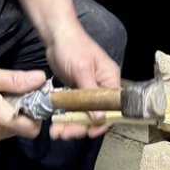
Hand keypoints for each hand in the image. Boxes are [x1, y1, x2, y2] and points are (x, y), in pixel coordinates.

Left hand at [45, 23, 121, 140]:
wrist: (56, 35)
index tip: (89, 134)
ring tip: (56, 132)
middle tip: (65, 134)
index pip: (114, 108)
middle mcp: (103, 87)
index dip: (103, 123)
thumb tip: (100, 119)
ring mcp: (89, 89)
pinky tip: (56, 124)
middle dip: (81, 127)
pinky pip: (75, 109)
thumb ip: (90, 94)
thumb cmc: (72, 46)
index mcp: (111, 80)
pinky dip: (66, 117)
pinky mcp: (77, 91)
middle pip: (98, 114)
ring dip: (71, 124)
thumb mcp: (81, 69)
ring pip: (85, 114)